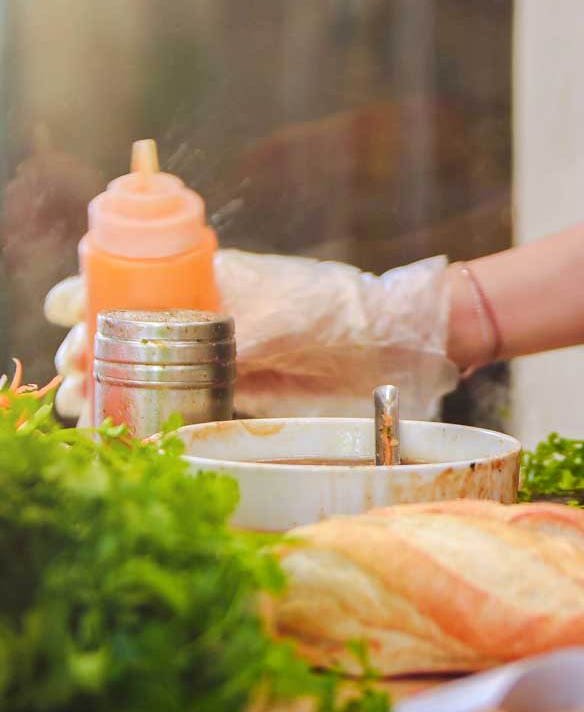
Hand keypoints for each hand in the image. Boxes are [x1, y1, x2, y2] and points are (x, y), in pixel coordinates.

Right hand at [45, 250, 460, 421]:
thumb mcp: (280, 312)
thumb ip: (232, 329)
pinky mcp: (230, 397)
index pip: (130, 280)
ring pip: (141, 373)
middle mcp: (199, 319)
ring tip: (82, 405)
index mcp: (203, 281)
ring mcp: (211, 359)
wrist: (387, 346)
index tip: (69, 312)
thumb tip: (171, 339)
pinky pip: (175, 407)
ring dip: (104, 388)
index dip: (92, 294)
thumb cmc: (334, 311)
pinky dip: (143, 418)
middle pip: (122, 331)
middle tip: (73, 373)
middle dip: (86, 349)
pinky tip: (119, 431)